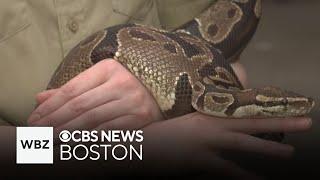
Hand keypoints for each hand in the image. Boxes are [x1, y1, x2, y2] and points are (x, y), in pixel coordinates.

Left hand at [28, 59, 163, 130]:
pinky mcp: (141, 119)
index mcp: (108, 68)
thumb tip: (40, 99)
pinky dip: (89, 139)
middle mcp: (122, 83)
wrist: (161, 91)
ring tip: (49, 141)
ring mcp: (133, 101)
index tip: (34, 119)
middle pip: (80, 106)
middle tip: (37, 134)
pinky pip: (109, 131)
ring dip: (68, 133)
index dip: (51, 106)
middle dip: (54, 122)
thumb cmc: (125, 84)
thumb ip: (72, 89)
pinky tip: (74, 144)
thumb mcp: (100, 80)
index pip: (72, 89)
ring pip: (92, 121)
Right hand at [141, 112, 310, 177]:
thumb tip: (225, 130)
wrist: (141, 146)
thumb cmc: (163, 135)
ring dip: (268, 148)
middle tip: (306, 122)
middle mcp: (210, 125)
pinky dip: (245, 179)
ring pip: (244, 144)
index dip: (265, 108)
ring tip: (290, 152)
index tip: (286, 106)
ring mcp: (206, 142)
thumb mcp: (187, 124)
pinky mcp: (200, 160)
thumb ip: (208, 125)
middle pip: (251, 122)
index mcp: (207, 115)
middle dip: (280, 122)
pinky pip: (228, 171)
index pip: (242, 110)